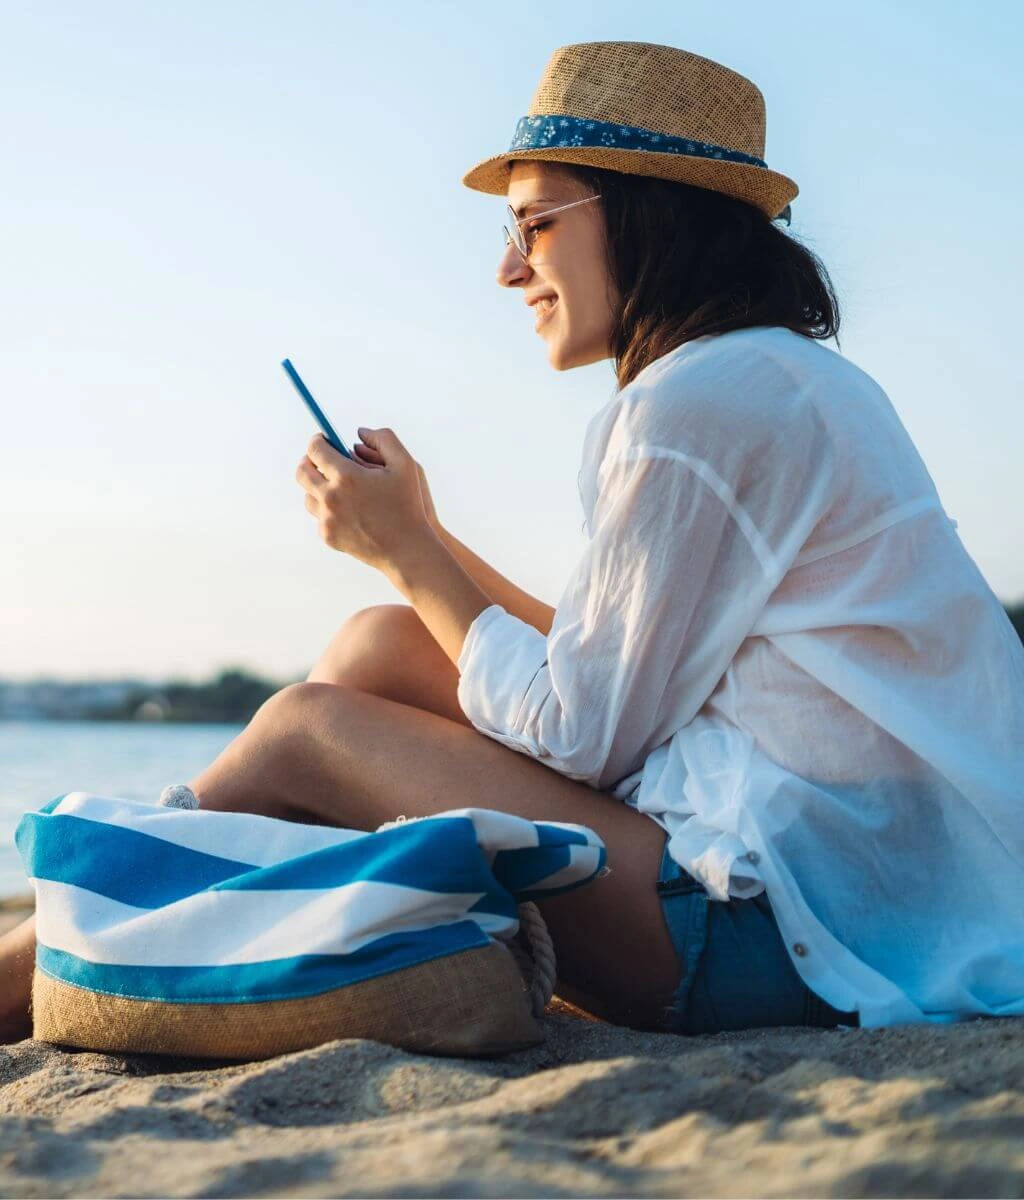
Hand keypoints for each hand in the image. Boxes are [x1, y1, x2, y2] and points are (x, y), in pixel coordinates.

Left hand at [295, 427, 434, 573]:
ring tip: (336, 486)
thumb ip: (384, 439)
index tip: (323, 439)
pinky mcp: (327, 536)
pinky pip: (318, 516)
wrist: (406, 549)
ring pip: (308, 494)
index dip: (318, 440)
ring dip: (318, 486)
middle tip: (321, 460)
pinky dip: (328, 509)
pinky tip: (345, 508)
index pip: (315, 449)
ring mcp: (327, 519)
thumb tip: (360, 432)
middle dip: (309, 461)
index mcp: (347, 476)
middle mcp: (331, 497)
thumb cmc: (408, 504)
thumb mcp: (406, 464)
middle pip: (302, 471)